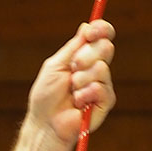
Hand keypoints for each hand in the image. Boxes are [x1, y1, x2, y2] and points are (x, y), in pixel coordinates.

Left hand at [28, 19, 115, 143]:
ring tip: (72, 92)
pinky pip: (102, 89)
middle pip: (105, 47)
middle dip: (86, 56)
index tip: (92, 31)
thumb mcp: (55, 65)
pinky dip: (86, 94)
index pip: (101, 37)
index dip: (101, 29)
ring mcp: (102, 85)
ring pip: (102, 68)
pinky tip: (78, 103)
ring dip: (81, 79)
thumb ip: (73, 47)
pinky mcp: (105, 102)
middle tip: (73, 68)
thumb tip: (87, 26)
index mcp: (84, 57)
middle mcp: (95, 68)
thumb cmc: (46, 96)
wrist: (46, 124)